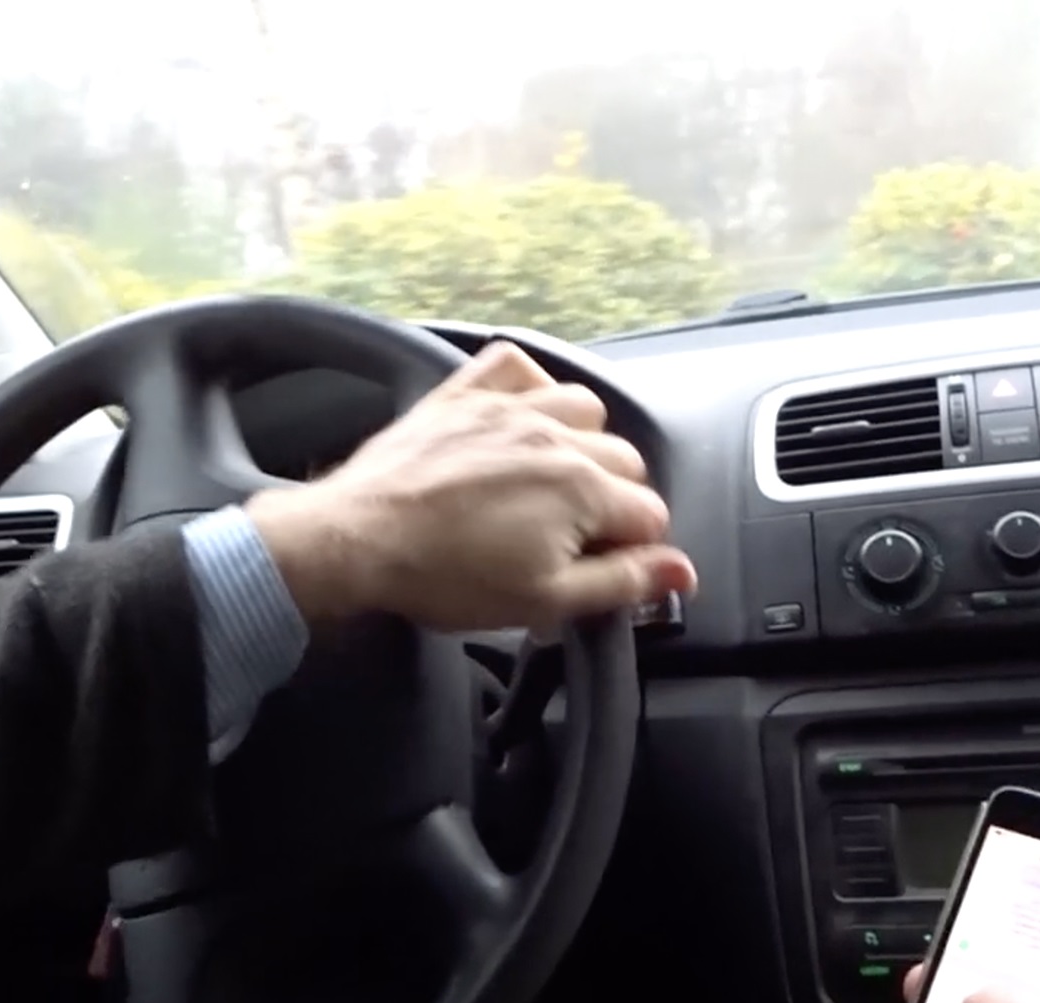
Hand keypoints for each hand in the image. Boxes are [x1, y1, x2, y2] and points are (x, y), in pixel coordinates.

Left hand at [246, 340, 696, 631]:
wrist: (358, 540)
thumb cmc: (445, 576)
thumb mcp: (544, 601)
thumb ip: (622, 583)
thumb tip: (682, 572)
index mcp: (583, 490)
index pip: (650, 515)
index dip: (635, 550)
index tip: (605, 568)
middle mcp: (556, 436)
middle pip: (626, 461)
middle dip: (615, 500)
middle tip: (574, 539)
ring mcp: (510, 407)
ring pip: (585, 408)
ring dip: (585, 442)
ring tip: (556, 481)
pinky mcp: (466, 393)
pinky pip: (519, 364)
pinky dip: (532, 385)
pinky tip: (526, 417)